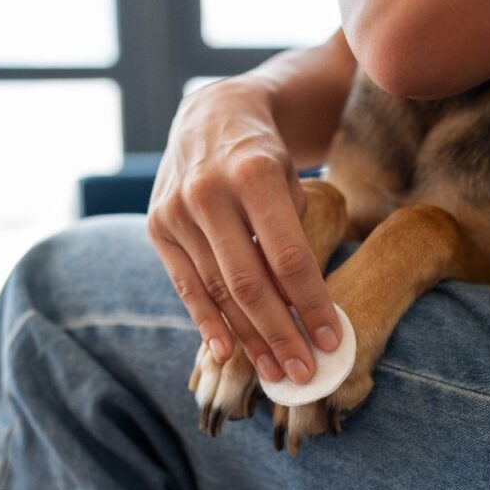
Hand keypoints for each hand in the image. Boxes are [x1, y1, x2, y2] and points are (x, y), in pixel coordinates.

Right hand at [148, 78, 341, 383]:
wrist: (210, 115)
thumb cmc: (263, 155)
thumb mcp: (291, 178)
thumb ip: (295, 234)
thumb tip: (305, 309)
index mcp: (253, 174)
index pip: (288, 257)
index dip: (312, 304)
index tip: (333, 340)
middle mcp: (208, 192)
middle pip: (249, 283)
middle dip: (281, 334)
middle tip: (304, 373)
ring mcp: (176, 210)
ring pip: (216, 291)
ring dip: (249, 339)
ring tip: (276, 371)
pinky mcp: (156, 226)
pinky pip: (184, 286)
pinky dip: (206, 323)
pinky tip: (228, 354)